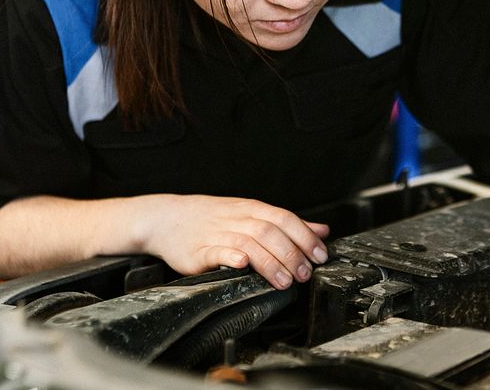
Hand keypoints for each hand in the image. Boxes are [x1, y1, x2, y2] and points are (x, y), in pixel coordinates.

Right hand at [135, 194, 329, 289]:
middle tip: (304, 274)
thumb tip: (322, 230)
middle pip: (270, 232)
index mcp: (252, 209)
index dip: (305, 237)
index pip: (284, 218)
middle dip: (291, 254)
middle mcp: (237, 218)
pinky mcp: (199, 249)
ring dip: (270, 262)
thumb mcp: (250, 213)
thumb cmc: (212, 218)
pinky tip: (243, 265)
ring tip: (284, 281)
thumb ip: (287, 224)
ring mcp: (218, 233)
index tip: (319, 256)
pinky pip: (217, 251)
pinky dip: (231, 256)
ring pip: (249, 243)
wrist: (167, 217)